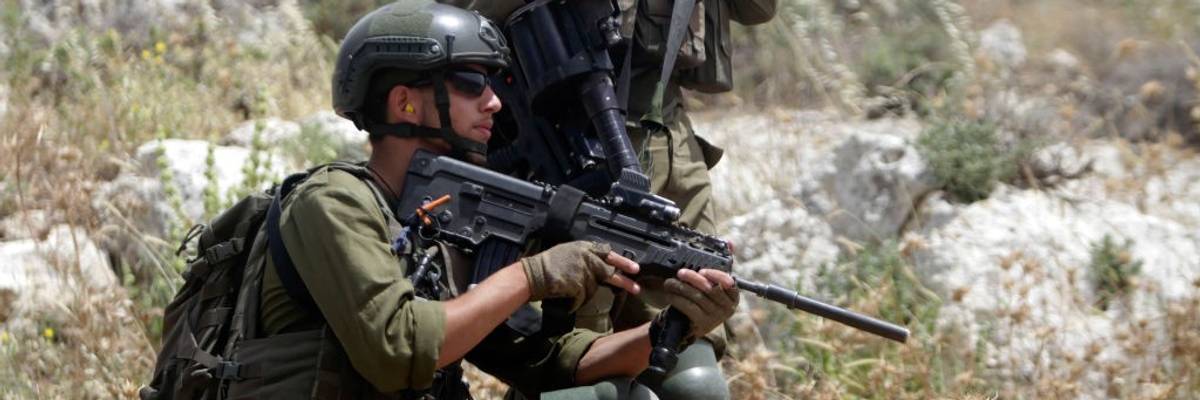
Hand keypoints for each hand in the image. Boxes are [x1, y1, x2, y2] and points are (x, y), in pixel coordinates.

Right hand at [521, 241, 640, 310]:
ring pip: (594, 287)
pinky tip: (564, 295)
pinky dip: (576, 300)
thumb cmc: (546, 265)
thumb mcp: (568, 253)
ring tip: (567, 288)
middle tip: (637, 289)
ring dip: (584, 293)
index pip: (609, 254)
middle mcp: (587, 257)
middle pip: (611, 271)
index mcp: (584, 247)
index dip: (623, 262)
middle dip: (625, 281)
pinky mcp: (581, 284)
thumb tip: (600, 265)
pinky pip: (584, 297)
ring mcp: (585, 271)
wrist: (533, 275)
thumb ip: (584, 256)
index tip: (635, 268)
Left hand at [662, 269, 738, 338]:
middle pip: (710, 289)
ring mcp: (716, 317)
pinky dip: (677, 298)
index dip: (717, 276)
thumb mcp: (714, 283)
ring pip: (697, 297)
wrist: (692, 324)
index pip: (730, 283)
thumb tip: (730, 242)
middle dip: (694, 279)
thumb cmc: (704, 299)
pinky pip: (689, 307)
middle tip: (681, 272)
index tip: (703, 271)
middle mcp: (727, 307)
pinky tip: (670, 293)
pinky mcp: (702, 323)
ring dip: (681, 287)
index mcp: (733, 295)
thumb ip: (722, 264)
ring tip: (670, 282)